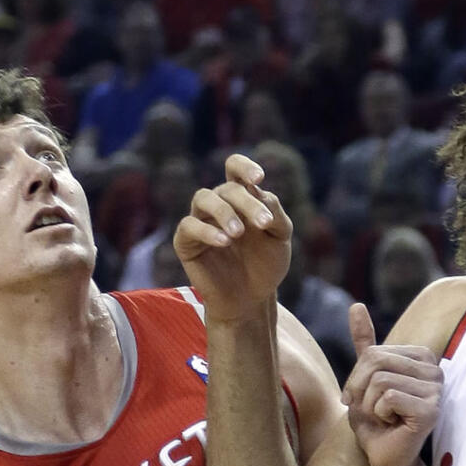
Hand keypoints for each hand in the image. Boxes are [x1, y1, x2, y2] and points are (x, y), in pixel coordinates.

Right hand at [172, 154, 291, 322]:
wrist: (252, 299)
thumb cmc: (266, 264)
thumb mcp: (279, 238)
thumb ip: (274, 213)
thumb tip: (260, 193)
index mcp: (241, 197)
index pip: (234, 168)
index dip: (244, 167)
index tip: (259, 178)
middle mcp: (219, 204)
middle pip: (227, 188)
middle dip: (247, 203)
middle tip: (264, 224)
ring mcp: (200, 221)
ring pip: (203, 198)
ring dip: (224, 212)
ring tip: (239, 233)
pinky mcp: (186, 242)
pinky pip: (189, 226)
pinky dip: (207, 231)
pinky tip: (225, 242)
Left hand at [342, 303, 442, 465]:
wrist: (385, 459)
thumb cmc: (377, 422)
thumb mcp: (366, 380)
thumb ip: (365, 345)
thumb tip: (356, 305)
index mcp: (422, 357)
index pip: (374, 352)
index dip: (358, 377)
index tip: (364, 398)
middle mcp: (435, 369)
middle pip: (375, 362)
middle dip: (360, 390)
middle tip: (370, 410)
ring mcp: (437, 389)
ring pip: (380, 381)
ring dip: (370, 405)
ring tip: (385, 418)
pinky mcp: (431, 409)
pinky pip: (388, 397)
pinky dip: (380, 414)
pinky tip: (393, 425)